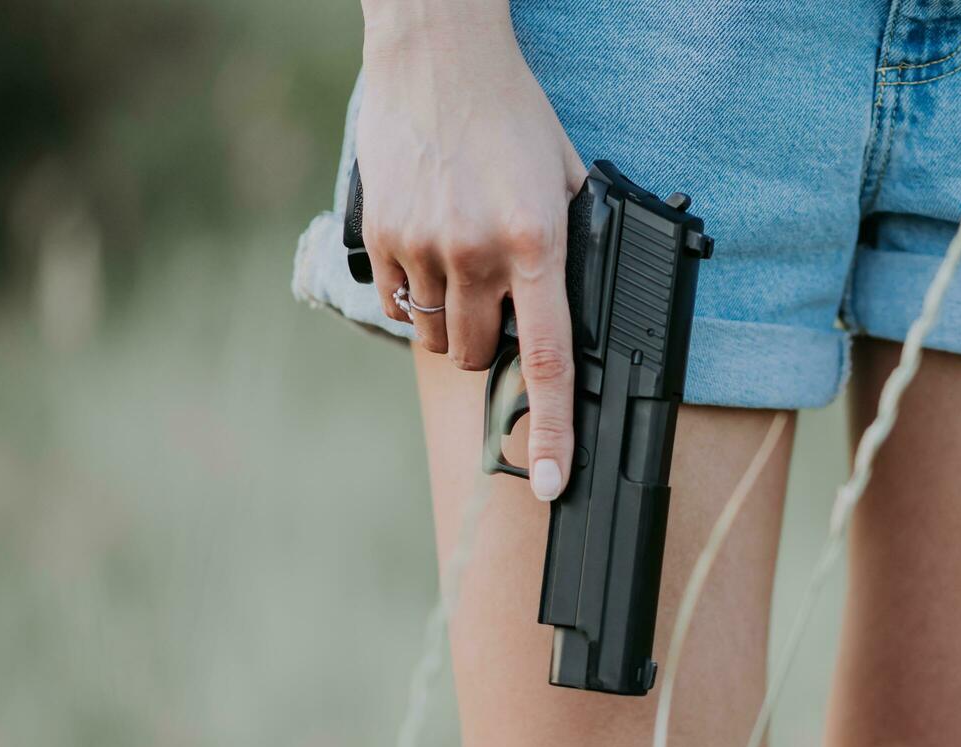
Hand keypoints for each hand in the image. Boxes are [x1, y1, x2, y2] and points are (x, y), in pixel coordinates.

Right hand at [356, 3, 585, 500]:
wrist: (438, 51)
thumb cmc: (511, 111)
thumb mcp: (567, 175)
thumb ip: (575, 242)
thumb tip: (579, 304)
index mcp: (535, 243)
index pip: (549, 361)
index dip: (551, 433)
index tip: (549, 481)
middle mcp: (477, 253)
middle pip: (479, 356)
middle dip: (490, 346)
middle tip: (498, 302)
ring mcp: (423, 246)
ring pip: (435, 334)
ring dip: (450, 321)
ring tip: (461, 263)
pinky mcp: (381, 233)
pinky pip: (396, 300)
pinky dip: (412, 293)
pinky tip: (427, 246)